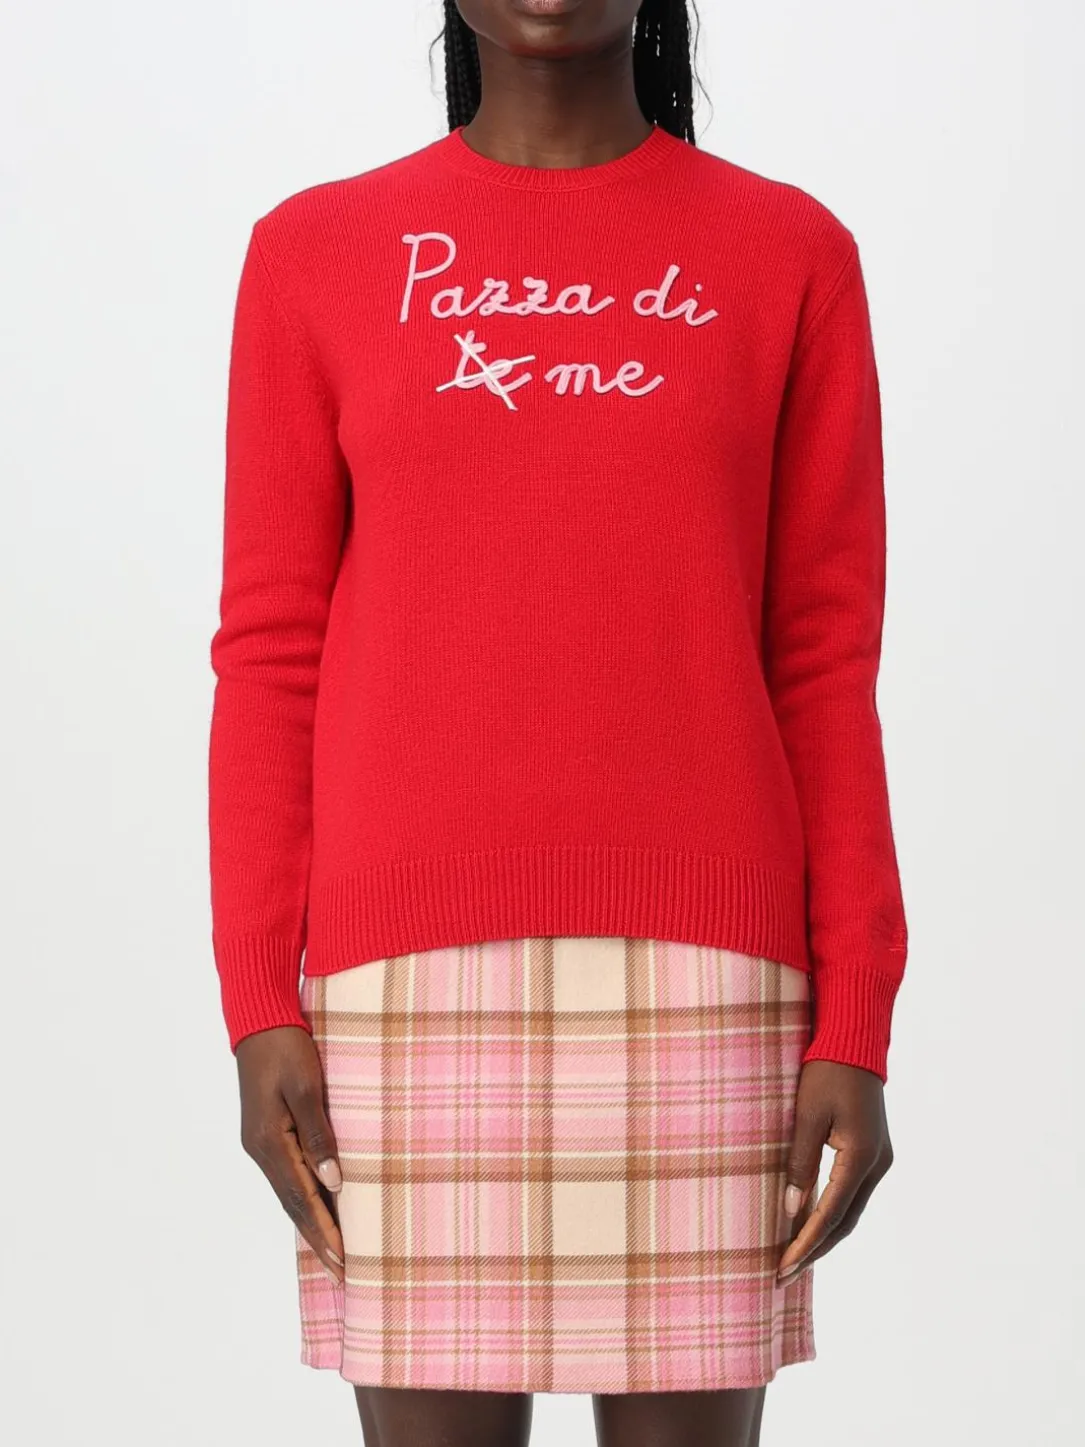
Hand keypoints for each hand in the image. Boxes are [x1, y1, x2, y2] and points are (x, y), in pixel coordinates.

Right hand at [237, 1026, 344, 1285]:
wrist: (259, 1020)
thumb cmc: (286, 1047)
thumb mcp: (307, 1085)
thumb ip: (318, 1133)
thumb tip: (333, 1181)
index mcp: (268, 1142)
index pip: (300, 1198)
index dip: (323, 1231)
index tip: (344, 1261)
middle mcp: (260, 1149)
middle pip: (293, 1203)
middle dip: (320, 1238)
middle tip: (343, 1273)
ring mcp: (261, 1143)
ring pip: (290, 1192)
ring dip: (313, 1222)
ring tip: (335, 1253)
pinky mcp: (267, 1133)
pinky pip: (289, 1174)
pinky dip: (305, 1198)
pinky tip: (319, 1209)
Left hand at [776, 1060, 892, 1286]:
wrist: (854, 1043)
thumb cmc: (825, 1072)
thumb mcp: (807, 1115)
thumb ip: (800, 1163)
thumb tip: (791, 1210)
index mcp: (862, 1156)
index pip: (831, 1214)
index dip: (806, 1243)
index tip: (783, 1266)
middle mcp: (878, 1164)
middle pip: (846, 1222)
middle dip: (815, 1250)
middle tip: (784, 1274)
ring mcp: (879, 1159)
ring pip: (852, 1211)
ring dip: (825, 1236)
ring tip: (795, 1258)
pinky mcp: (873, 1152)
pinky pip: (853, 1195)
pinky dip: (833, 1215)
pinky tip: (813, 1225)